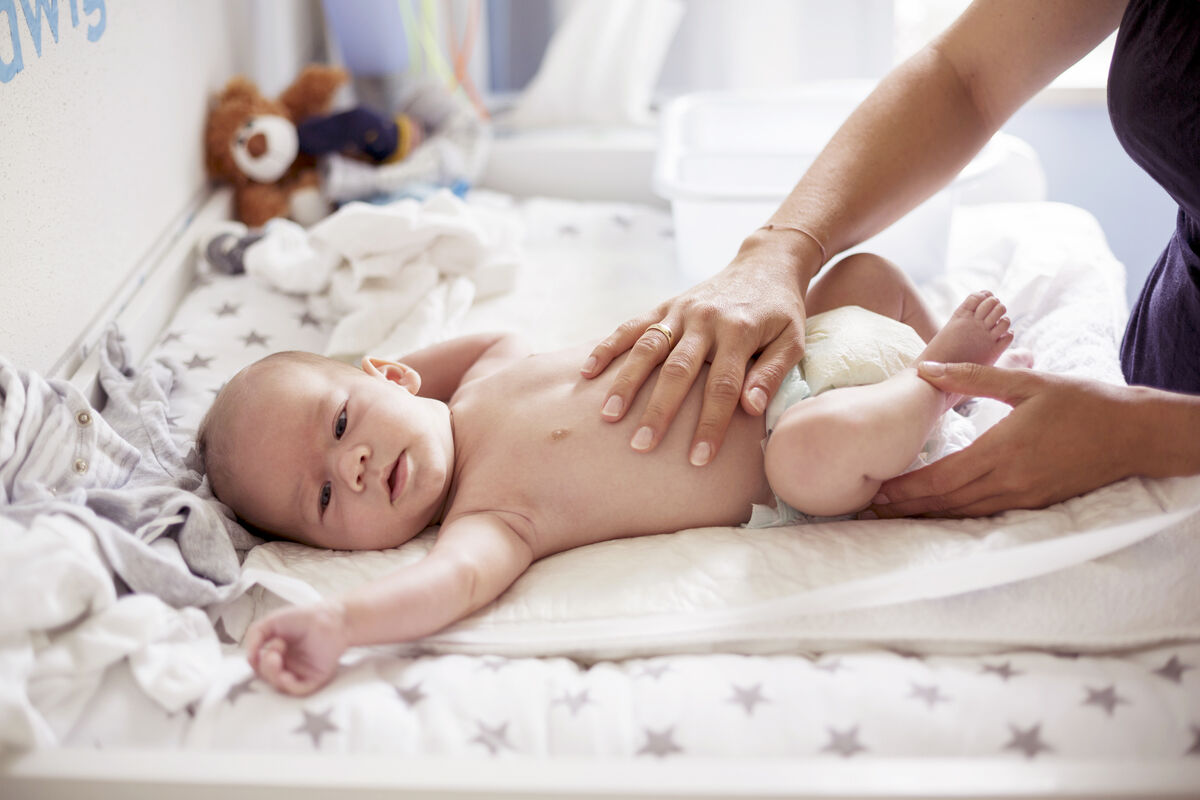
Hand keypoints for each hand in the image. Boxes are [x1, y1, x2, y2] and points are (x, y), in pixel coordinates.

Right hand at [244, 600, 349, 695]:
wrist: (329, 617)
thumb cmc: (303, 617)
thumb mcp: (271, 622)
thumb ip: (254, 636)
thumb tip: (249, 657)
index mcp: (277, 655)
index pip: (259, 667)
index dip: (256, 661)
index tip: (262, 646)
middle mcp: (287, 666)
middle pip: (267, 679)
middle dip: (265, 668)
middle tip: (273, 652)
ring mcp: (300, 673)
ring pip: (279, 687)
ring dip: (273, 675)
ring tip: (276, 657)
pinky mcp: (314, 679)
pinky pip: (298, 690)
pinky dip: (288, 687)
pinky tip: (285, 676)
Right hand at [581, 234, 809, 464]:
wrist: (764, 264)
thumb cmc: (781, 312)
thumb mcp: (793, 340)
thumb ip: (772, 373)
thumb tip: (750, 408)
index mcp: (740, 331)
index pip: (723, 386)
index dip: (710, 424)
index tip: (698, 458)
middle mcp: (705, 320)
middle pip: (678, 371)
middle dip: (659, 410)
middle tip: (641, 445)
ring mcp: (682, 311)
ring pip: (648, 348)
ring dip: (627, 382)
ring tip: (609, 415)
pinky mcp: (666, 305)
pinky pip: (632, 326)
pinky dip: (609, 346)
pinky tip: (588, 370)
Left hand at [871, 361, 1139, 517]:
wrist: (1133, 432)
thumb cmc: (1080, 401)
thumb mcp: (1025, 382)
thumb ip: (971, 378)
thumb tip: (925, 369)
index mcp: (1003, 450)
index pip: (942, 477)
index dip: (906, 487)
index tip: (877, 489)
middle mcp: (1010, 481)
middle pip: (947, 502)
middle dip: (907, 508)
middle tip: (870, 510)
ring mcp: (1024, 497)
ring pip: (965, 513)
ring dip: (928, 516)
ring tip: (895, 516)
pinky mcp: (1036, 503)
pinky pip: (987, 514)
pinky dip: (957, 516)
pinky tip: (939, 514)